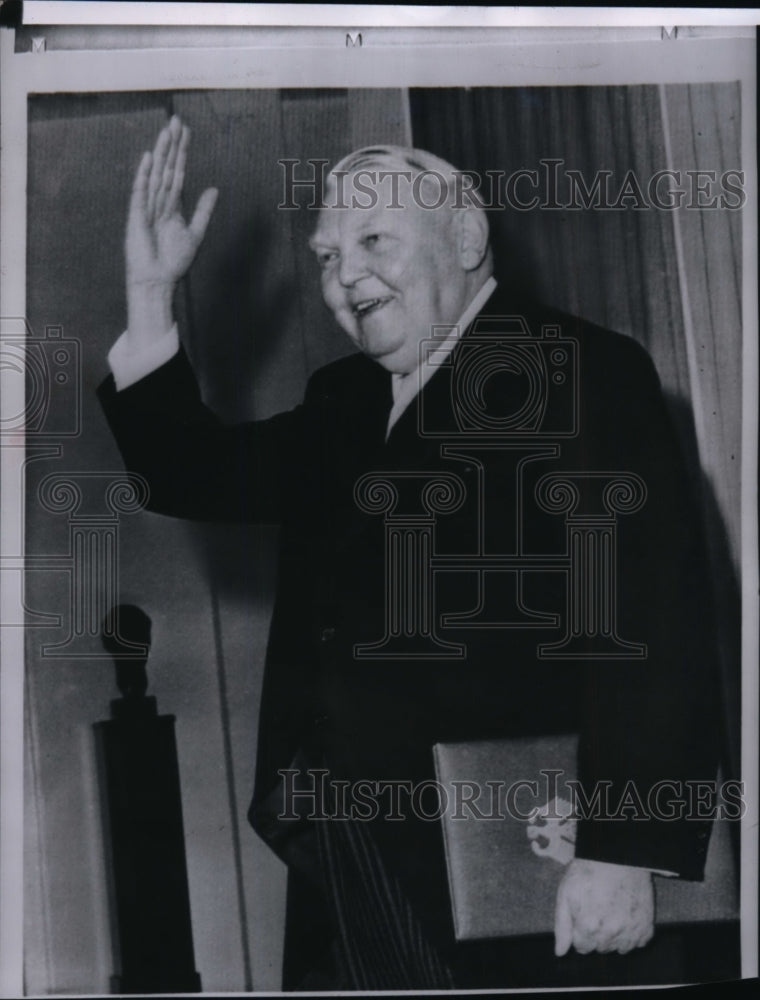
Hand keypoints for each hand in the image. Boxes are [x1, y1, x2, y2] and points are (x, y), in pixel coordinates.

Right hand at [125, 115, 217, 346]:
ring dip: (161, 154)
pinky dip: (144, 176)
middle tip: (176, 120)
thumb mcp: (195, 233)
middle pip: (167, 167)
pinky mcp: (137, 217)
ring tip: (166, 132)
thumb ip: (203, 210)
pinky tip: (149, 159)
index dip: (182, 151)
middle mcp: (158, 202)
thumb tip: (215, 188)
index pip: (178, 171)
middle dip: (172, 145)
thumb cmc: (173, 261)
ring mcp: (147, 207)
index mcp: (171, 204)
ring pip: (156, 175)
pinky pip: (141, 193)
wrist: (158, 281)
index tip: (185, 130)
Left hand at [554, 859, 653, 955]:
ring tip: (611, 912)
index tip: (583, 916)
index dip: (580, 932)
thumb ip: (562, 926)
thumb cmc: (589, 871)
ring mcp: (631, 932)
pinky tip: (625, 915)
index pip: (582, 947)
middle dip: (596, 934)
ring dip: (613, 936)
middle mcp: (611, 934)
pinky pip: (637, 943)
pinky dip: (631, 934)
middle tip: (597, 910)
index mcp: (589, 926)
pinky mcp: (646, 928)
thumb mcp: (566, 893)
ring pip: (618, 948)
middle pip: (600, 948)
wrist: (618, 855)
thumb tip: (560, 952)